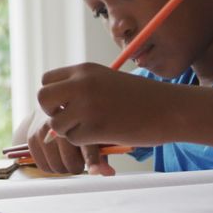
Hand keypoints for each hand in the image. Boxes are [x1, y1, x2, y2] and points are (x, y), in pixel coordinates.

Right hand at [21, 112, 114, 175]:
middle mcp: (59, 123)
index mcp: (79, 118)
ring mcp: (43, 130)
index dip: (92, 160)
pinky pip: (44, 167)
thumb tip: (109, 173)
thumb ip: (101, 154)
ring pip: (57, 167)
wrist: (50, 106)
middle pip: (72, 163)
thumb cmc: (77, 121)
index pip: (86, 145)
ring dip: (65, 167)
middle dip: (78, 166)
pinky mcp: (31, 138)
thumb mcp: (92, 132)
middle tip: (80, 159)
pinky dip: (52, 167)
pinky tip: (56, 156)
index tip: (96, 171)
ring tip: (68, 157)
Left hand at [38, 63, 167, 147]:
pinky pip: (74, 140)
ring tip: (93, 128)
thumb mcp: (107, 80)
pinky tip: (103, 134)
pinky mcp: (96, 128)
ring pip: (56, 124)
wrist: (170, 108)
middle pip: (42, 99)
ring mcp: (88, 106)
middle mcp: (82, 85)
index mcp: (84, 70)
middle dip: (52, 113)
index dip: (53, 96)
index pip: (46, 81)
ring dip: (70, 131)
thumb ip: (80, 88)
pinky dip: (84, 143)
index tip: (67, 104)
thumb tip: (55, 110)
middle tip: (70, 119)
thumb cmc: (140, 97)